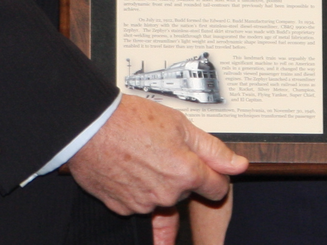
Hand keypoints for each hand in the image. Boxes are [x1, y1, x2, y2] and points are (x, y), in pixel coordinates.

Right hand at [65, 95, 246, 220]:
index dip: (214, 175)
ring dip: (158, 182)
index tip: (207, 169)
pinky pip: (139, 202)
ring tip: (141, 154)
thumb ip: (212, 149)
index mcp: (186, 172)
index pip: (217, 188)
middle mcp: (167, 194)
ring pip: (162, 197)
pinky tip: (128, 167)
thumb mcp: (179, 124)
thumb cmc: (130, 119)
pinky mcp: (122, 208)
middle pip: (187, 191)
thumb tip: (238, 164)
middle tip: (162, 148)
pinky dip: (137, 188)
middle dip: (181, 174)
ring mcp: (144, 203)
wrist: (89, 126)